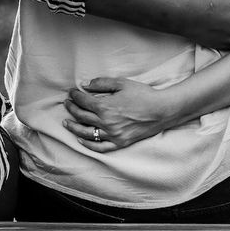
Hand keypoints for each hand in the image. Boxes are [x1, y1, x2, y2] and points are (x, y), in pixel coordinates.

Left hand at [61, 77, 176, 151]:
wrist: (162, 110)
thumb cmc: (143, 95)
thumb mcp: (122, 83)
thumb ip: (101, 83)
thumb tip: (84, 85)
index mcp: (105, 106)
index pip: (82, 101)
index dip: (74, 96)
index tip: (72, 92)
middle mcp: (106, 122)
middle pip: (81, 116)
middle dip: (71, 108)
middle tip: (67, 104)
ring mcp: (112, 134)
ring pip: (86, 133)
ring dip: (73, 127)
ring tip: (66, 123)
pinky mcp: (120, 142)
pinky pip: (100, 147)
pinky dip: (89, 144)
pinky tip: (81, 139)